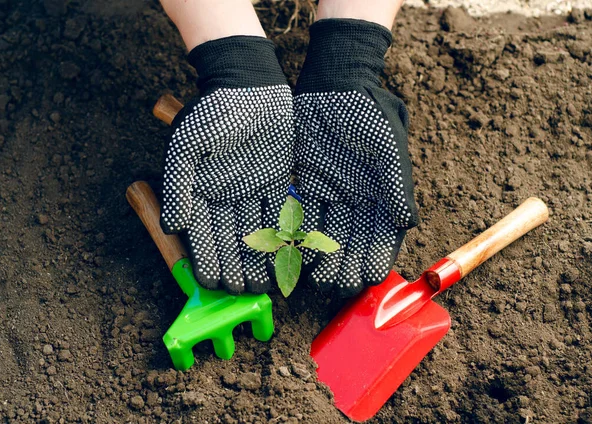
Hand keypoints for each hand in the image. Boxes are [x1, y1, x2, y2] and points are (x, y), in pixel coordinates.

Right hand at [161, 37, 292, 293]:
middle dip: (237, 267)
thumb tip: (173, 226)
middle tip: (246, 292)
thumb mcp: (187, 146)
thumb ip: (177, 186)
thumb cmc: (212, 111)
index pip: (203, 235)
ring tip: (268, 283)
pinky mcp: (276, 180)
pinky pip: (280, 212)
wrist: (247, 83)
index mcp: (202, 192)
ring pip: (257, 232)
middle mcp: (227, 195)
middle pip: (232, 240)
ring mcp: (252, 189)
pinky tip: (289, 253)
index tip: (214, 284)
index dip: (208, 260)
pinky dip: (284, 233)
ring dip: (262, 258)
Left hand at [294, 19, 418, 296]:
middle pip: (352, 240)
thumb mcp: (388, 144)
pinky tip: (292, 250)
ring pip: (325, 233)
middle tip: (336, 287)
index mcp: (382, 194)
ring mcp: (331, 193)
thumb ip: (397, 184)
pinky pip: (302, 215)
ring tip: (313, 279)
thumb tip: (407, 222)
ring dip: (320, 257)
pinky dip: (298, 234)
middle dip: (345, 265)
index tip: (369, 279)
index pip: (381, 235)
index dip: (376, 257)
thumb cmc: (370, 110)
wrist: (337, 82)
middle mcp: (357, 199)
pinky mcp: (306, 184)